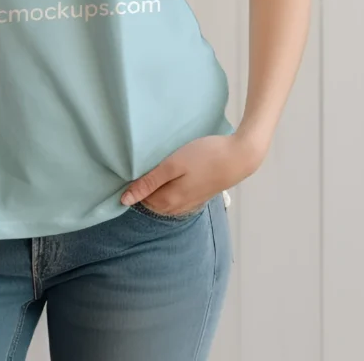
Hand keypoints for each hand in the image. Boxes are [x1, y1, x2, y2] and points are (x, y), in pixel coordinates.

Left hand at [119, 132, 263, 214]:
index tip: (130, 168)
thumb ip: (150, 182)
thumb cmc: (204, 156)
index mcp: (168, 200)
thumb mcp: (173, 165)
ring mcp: (191, 203)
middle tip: (141, 167)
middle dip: (144, 188)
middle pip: (152, 201)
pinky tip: (173, 175)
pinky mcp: (200, 196)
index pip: (141, 199)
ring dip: (157, 189)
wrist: (239, 157)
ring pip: (165, 200)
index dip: (134, 185)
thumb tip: (124, 200)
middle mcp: (178, 207)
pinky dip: (170, 189)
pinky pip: (177, 197)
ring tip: (155, 169)